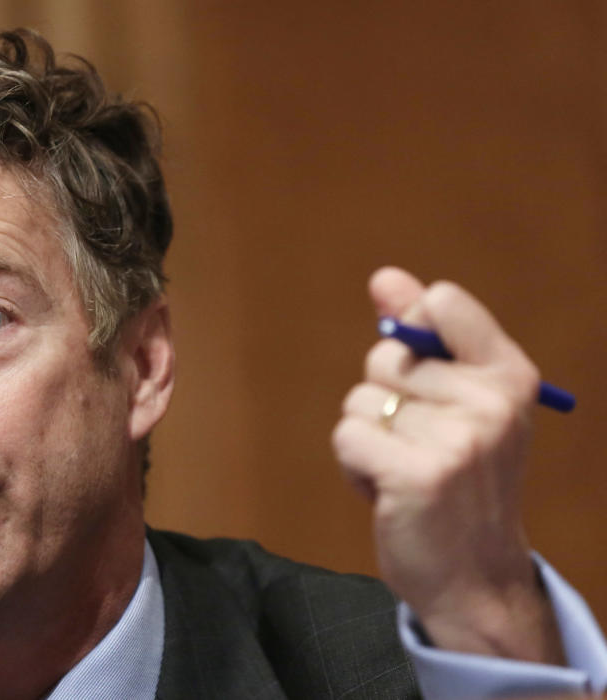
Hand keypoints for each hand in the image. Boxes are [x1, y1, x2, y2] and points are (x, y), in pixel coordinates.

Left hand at [332, 266, 563, 663]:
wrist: (475, 576)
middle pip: (384, 355)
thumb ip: (423, 335)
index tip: (422, 371)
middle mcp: (491, 402)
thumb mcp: (457, 402)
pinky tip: (387, 490)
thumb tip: (384, 277)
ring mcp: (457, 440)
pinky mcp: (417, 475)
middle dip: (384, 399)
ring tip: (405, 470)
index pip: (442, 301)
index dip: (411, 328)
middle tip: (419, 444)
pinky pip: (347, 435)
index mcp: (509, 375)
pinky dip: (353, 463)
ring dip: (368, 437)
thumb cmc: (460, 480)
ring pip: (360, 400)